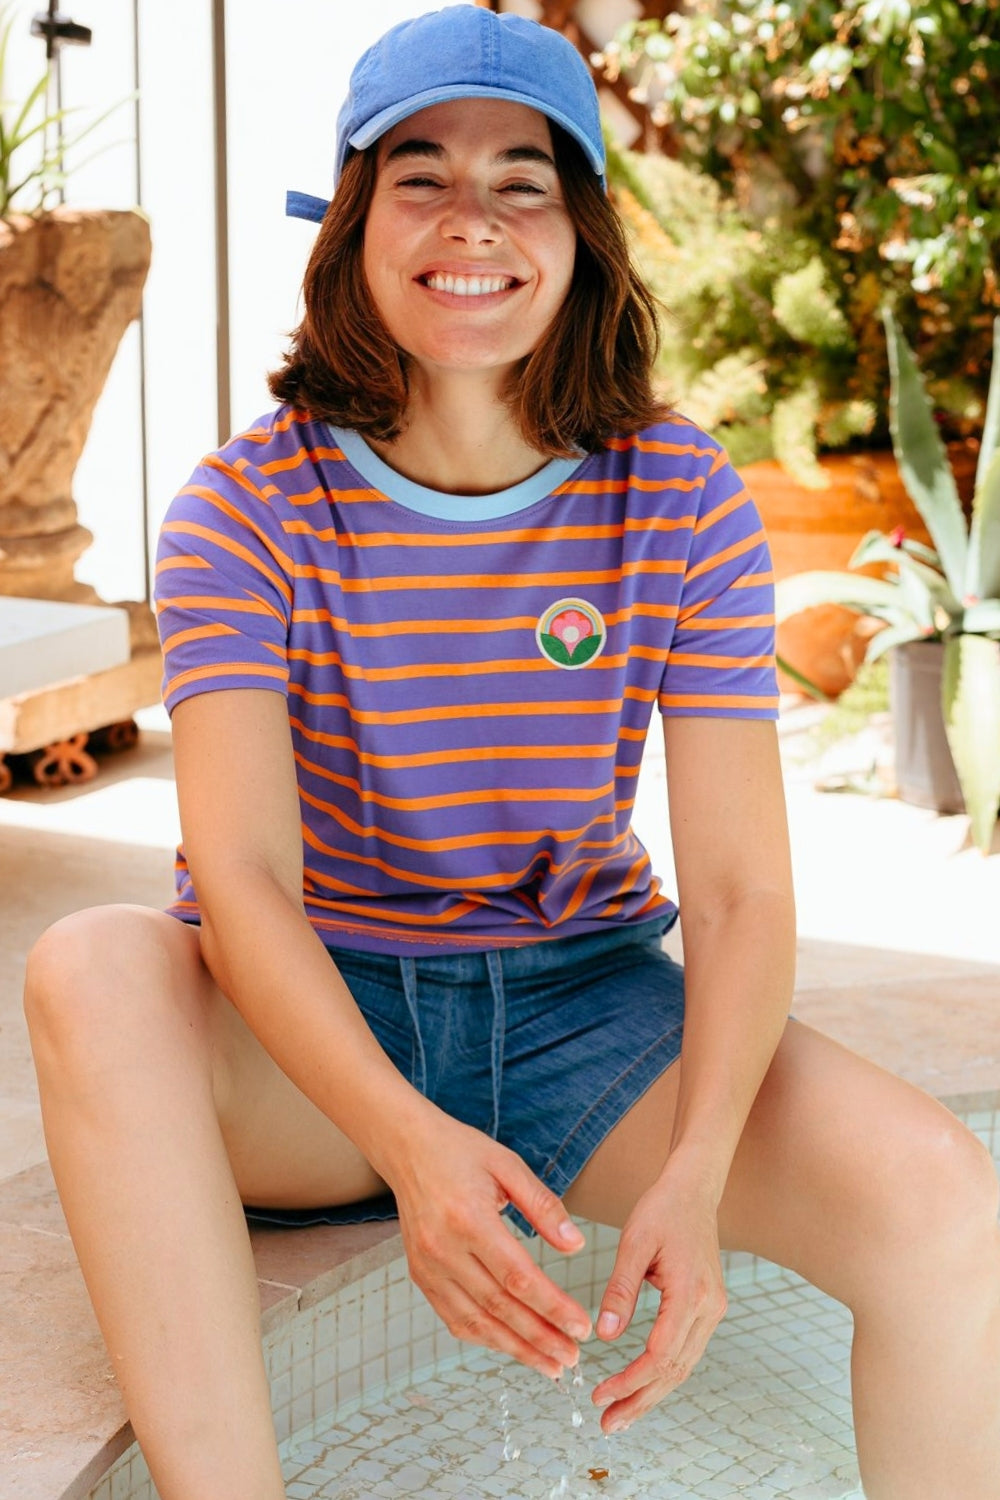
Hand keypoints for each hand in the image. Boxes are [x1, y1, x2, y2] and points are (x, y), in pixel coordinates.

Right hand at [386, 1110, 592, 1378]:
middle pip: (498, 1307)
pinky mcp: (420, 1275)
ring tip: (550, 1365)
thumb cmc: (461, 1152)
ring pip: (475, 1322)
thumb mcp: (508, 1166)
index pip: (518, 1278)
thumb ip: (543, 1206)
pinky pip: (454, 1317)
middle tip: (572, 1358)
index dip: (552, 1308)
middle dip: (539, 1338)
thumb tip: (576, 1246)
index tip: (582, 1327)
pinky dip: (484, 1338)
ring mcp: (427, 1266)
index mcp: (469, 1219)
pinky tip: (511, 1346)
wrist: (408, 1147)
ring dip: (515, 1349)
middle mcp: (443, 1249)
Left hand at [591, 1165, 727, 1431]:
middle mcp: (709, 1308)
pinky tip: (640, 1386)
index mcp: (691, 1293)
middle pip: (675, 1370)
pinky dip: (662, 1374)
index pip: (661, 1354)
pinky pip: (685, 1351)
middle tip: (607, 1426)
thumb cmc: (661, 1210)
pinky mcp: (707, 1308)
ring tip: (619, 1416)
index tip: (600, 1395)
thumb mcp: (634, 1244)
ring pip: (683, 1366)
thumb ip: (620, 1291)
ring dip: (651, 1394)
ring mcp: (712, 1310)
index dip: (630, 1381)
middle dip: (640, 1401)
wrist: (694, 1190)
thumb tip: (603, 1337)